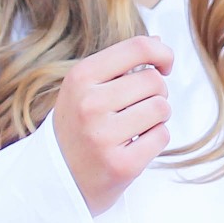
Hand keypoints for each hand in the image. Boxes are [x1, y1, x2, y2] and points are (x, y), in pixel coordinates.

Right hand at [53, 36, 176, 213]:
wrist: (58, 181)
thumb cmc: (78, 128)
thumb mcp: (84, 89)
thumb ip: (118, 64)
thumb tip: (158, 41)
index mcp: (80, 78)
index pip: (138, 48)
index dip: (162, 53)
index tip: (164, 66)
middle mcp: (89, 105)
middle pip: (154, 81)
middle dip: (156, 93)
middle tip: (138, 108)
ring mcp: (104, 136)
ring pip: (162, 108)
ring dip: (157, 117)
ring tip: (135, 127)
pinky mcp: (121, 164)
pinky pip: (162, 136)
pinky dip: (155, 140)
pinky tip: (134, 146)